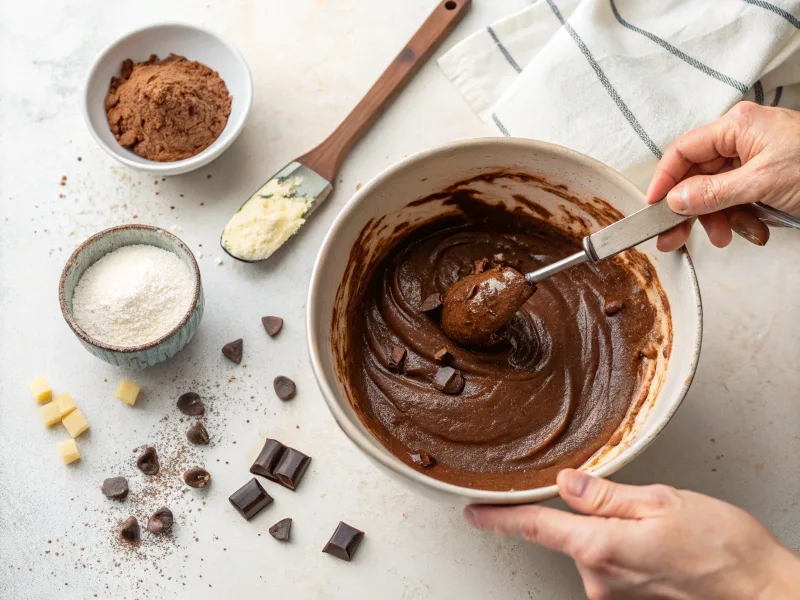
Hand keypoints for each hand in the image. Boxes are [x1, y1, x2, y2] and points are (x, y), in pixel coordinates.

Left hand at [464, 470, 799, 598]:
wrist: (762, 591)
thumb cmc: (722, 546)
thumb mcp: (661, 502)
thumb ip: (604, 495)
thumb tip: (565, 482)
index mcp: (600, 546)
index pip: (534, 527)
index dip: (499, 518)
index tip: (472, 513)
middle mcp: (599, 576)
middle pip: (567, 532)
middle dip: (587, 512)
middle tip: (637, 507)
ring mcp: (613, 593)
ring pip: (591, 546)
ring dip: (611, 530)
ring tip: (659, 530)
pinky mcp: (627, 599)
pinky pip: (609, 562)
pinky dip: (623, 547)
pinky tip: (658, 546)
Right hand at [647, 102, 799, 250]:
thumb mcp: (763, 183)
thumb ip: (714, 193)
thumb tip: (676, 199)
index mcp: (738, 126)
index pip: (684, 151)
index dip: (665, 180)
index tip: (654, 208)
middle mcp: (743, 139)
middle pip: (697, 177)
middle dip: (692, 210)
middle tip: (676, 238)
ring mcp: (755, 159)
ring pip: (717, 193)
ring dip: (721, 219)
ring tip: (732, 237)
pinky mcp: (766, 178)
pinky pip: (738, 201)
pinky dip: (741, 220)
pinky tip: (754, 231)